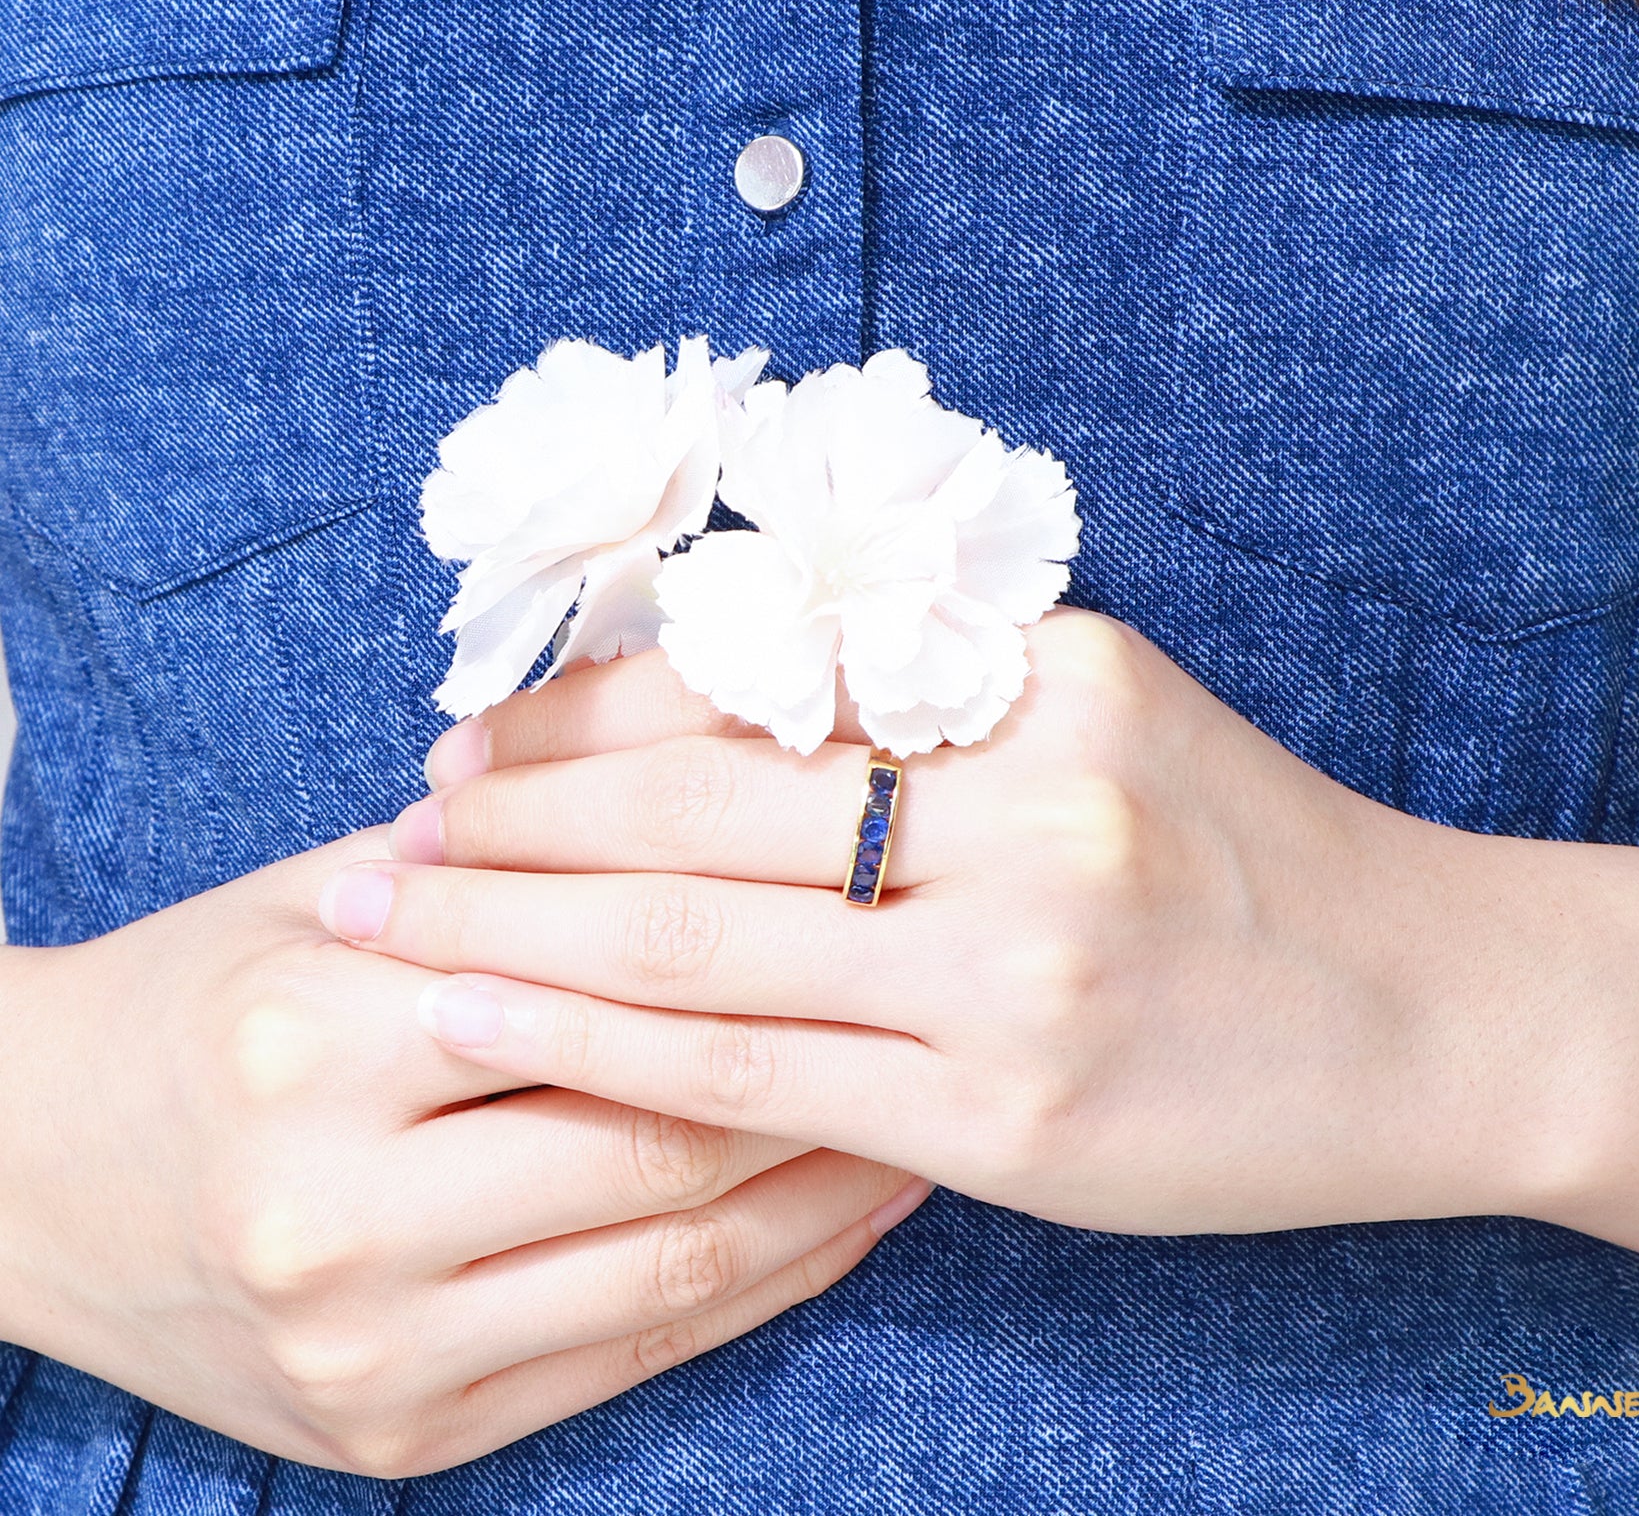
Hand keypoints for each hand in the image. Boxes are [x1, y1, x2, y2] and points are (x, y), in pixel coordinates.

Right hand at [0, 837, 926, 1476]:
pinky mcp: (393, 1436)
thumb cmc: (197, 998)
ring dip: (822, 1196)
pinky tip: (833, 1226)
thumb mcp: (319, 894)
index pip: (606, 992)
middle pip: (658, 1136)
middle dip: (823, 1078)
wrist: (18, 1174)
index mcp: (315, 1036)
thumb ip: (499, 864)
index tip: (870, 914)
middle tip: (931, 1020)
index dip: (763, 957)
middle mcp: (334, 1208)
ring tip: (921, 1125)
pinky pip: (628, 1361)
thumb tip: (705, 817)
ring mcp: (364, 1347)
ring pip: (671, 1267)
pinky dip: (752, 1292)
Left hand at [348, 610, 1588, 1236]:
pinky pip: (753, 1073)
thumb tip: (693, 713)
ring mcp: (1019, 967)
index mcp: (1040, 676)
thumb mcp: (1102, 716)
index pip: (751, 681)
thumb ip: (924, 705)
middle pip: (695, 808)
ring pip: (692, 941)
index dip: (582, 712)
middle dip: (511, 819)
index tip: (474, 735)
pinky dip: (597, 1044)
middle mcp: (1029, 806)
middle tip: (389, 829)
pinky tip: (487, 1023)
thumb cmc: (1247, 852)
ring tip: (393, 918)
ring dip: (513, 929)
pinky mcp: (1011, 1115)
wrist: (1432, 1009)